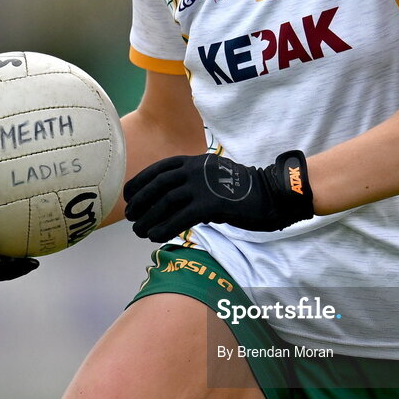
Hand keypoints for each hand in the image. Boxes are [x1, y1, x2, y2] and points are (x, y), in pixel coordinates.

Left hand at [123, 150, 313, 242]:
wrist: (270, 194)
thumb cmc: (241, 190)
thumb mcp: (212, 178)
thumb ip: (192, 184)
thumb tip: (169, 203)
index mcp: (195, 161)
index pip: (159, 169)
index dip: (140, 182)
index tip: (128, 196)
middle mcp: (196, 169)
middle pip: (158, 185)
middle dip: (140, 202)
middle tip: (131, 217)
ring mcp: (203, 185)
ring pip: (166, 202)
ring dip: (149, 218)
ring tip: (140, 231)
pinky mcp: (212, 204)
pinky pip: (181, 218)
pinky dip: (165, 228)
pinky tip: (156, 237)